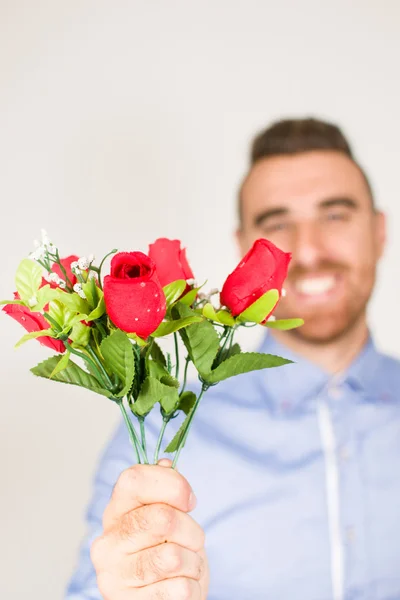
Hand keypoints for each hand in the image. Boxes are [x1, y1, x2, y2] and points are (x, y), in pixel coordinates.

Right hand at [91, 459, 208, 598]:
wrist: (164, 597)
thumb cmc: (167, 548)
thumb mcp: (168, 514)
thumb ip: (165, 488)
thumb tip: (166, 463)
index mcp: (115, 512)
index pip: (133, 479)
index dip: (171, 484)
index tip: (189, 500)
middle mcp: (107, 543)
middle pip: (162, 518)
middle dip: (191, 529)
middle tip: (193, 538)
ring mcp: (114, 577)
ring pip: (173, 557)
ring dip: (193, 561)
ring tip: (186, 564)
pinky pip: (180, 589)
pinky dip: (192, 586)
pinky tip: (180, 585)